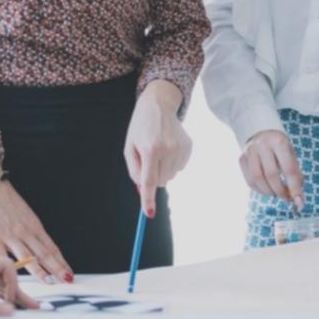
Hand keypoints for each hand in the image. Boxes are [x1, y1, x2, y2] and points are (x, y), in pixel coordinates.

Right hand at [0, 180, 73, 285]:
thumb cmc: (8, 203)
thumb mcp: (27, 216)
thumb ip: (33, 234)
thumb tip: (43, 253)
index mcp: (35, 226)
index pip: (52, 247)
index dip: (62, 262)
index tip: (69, 273)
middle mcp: (25, 232)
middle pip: (45, 253)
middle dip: (57, 268)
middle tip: (67, 280)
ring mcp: (10, 236)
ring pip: (28, 257)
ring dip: (40, 271)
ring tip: (50, 282)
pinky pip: (2, 257)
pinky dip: (10, 269)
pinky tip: (16, 278)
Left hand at [124, 81, 191, 217]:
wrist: (159, 104)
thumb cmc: (140, 127)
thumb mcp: (129, 147)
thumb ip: (134, 170)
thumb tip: (142, 190)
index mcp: (150, 149)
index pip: (149, 181)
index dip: (148, 199)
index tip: (149, 214)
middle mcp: (167, 150)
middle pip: (160, 182)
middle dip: (152, 178)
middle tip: (148, 160)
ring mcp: (180, 148)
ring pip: (170, 176)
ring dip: (162, 170)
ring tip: (158, 150)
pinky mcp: (189, 147)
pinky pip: (179, 168)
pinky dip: (172, 163)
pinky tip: (168, 147)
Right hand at [238, 128, 303, 209]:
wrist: (262, 133)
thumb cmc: (280, 148)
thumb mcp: (291, 156)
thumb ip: (296, 176)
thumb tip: (298, 200)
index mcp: (279, 142)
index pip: (289, 169)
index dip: (295, 188)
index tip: (299, 202)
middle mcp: (262, 144)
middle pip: (271, 175)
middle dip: (280, 191)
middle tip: (286, 198)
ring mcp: (249, 151)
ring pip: (258, 179)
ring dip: (269, 192)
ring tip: (276, 193)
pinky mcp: (241, 158)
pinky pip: (249, 181)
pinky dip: (259, 190)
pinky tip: (266, 189)